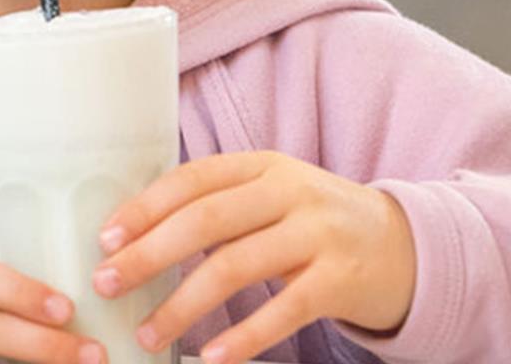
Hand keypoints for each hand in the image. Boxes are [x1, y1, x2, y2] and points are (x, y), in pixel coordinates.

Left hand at [91, 151, 415, 362]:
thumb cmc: (316, 224)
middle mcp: (290, 192)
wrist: (406, 247)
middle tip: (107, 284)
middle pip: (205, 221)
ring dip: (183, 305)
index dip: (144, 208)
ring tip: (149, 332)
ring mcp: (318, 234)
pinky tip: (211, 358)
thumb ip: (219, 206)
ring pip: (235, 267)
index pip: (192, 179)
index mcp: (263, 166)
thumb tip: (136, 237)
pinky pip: (282, 311)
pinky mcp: (339, 280)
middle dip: (148, 255)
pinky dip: (242, 337)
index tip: (105, 239)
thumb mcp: (273, 197)